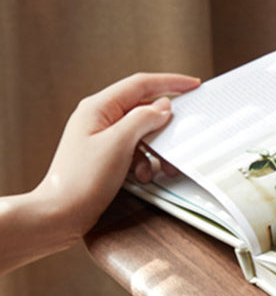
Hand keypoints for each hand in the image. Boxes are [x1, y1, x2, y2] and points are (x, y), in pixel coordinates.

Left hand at [36, 72, 199, 239]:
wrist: (62, 212)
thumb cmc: (82, 178)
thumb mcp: (118, 144)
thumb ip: (142, 120)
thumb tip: (163, 107)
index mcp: (98, 107)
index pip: (140, 85)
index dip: (170, 83)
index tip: (194, 85)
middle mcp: (99, 118)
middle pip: (143, 110)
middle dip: (164, 127)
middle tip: (182, 140)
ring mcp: (102, 137)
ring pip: (141, 134)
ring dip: (156, 150)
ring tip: (164, 168)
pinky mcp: (106, 157)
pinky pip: (134, 151)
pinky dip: (145, 162)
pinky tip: (143, 176)